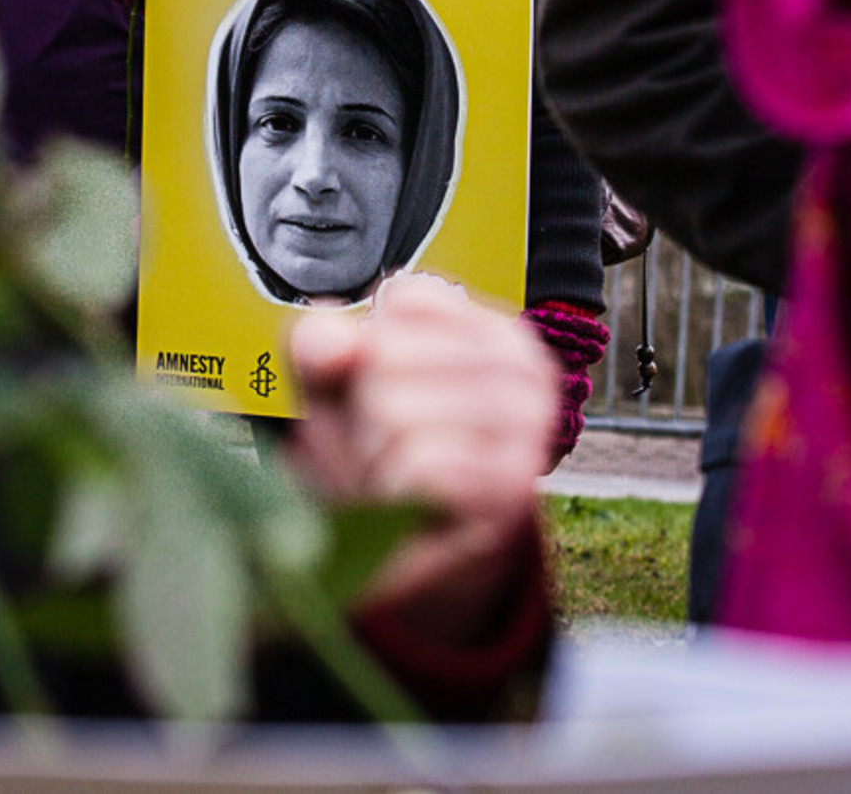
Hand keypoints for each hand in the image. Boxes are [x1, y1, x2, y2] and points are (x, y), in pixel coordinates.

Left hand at [282, 275, 557, 642]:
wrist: (413, 551)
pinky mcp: (512, 488)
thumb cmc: (381, 456)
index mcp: (494, 330)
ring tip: (399, 474)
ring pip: (399, 411)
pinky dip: (395, 487)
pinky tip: (411, 501)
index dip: (367, 349)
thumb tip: (327, 341)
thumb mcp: (338, 388)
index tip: (386, 389)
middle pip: (390, 355)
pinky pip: (419, 464)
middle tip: (388, 445)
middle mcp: (526, 371)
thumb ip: (322, 348)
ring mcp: (528, 429)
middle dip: (366, 411)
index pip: (404, 300)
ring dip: (377, 454)